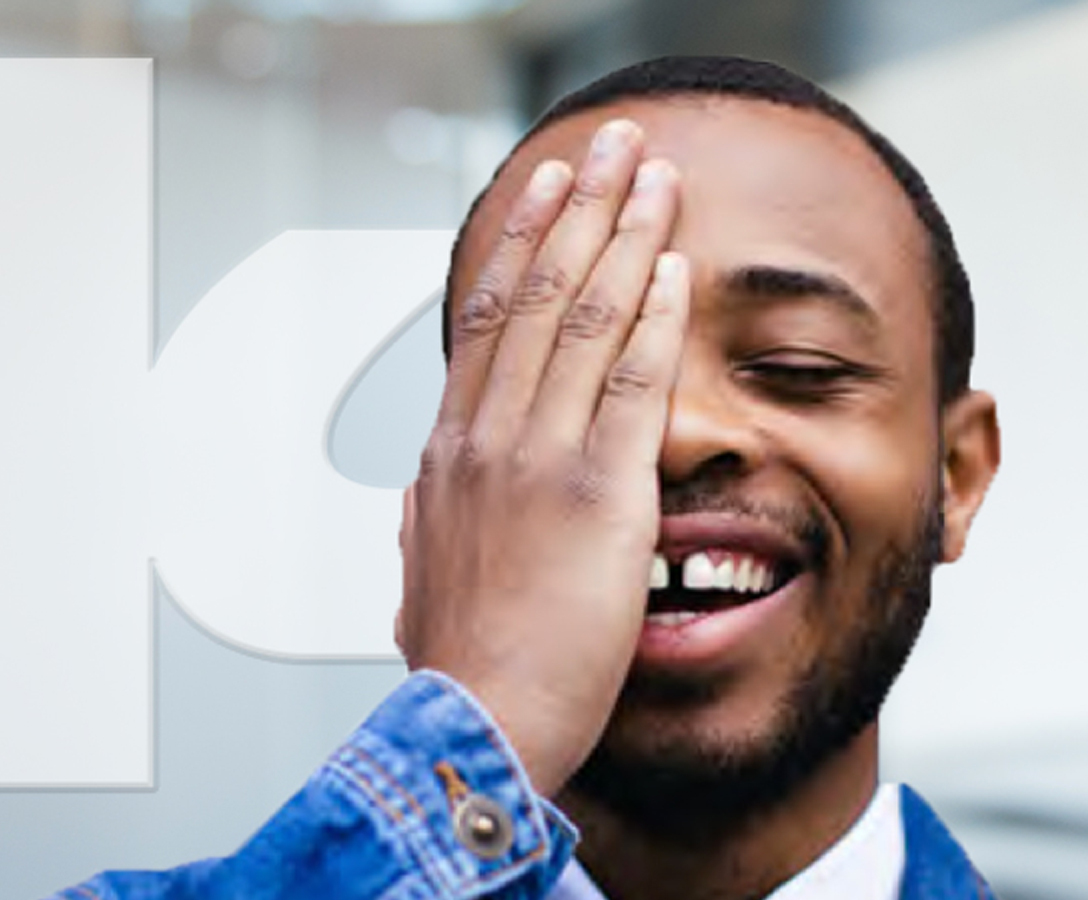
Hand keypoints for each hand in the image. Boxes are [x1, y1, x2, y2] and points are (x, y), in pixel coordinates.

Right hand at [398, 120, 686, 796]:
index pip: (483, 325)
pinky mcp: (594, 494)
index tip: (544, 198)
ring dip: (620, 236)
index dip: (517, 251)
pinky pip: (627, 384)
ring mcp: (534, 459)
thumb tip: (423, 494)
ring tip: (650, 176)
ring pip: (578, 320)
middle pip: (531, 298)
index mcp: (449, 457)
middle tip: (605, 149)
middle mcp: (484, 440)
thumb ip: (426, 521)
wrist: (473, 726)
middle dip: (574, 212)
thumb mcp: (424, 576)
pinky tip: (671, 266)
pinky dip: (650, 318)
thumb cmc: (461, 664)